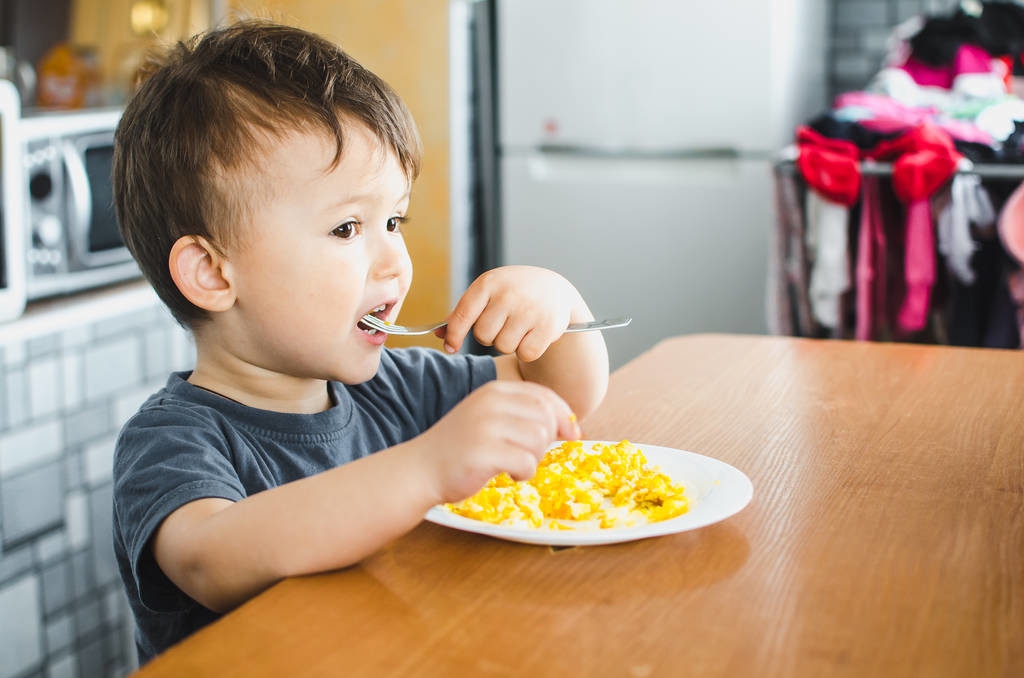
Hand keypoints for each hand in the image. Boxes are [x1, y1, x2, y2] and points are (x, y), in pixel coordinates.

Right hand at [414, 380, 580, 503]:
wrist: (421, 468)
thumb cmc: (460, 447)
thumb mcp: (490, 418)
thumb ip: (522, 414)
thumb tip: (570, 425)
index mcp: (494, 391)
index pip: (543, 395)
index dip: (564, 414)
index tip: (571, 433)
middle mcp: (491, 403)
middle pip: (546, 417)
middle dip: (547, 439)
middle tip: (528, 453)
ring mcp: (487, 426)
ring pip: (539, 439)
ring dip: (534, 457)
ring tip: (513, 463)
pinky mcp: (485, 452)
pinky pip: (527, 461)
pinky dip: (524, 472)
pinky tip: (508, 473)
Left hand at [439, 265, 590, 359]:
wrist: (554, 289)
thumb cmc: (513, 292)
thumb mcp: (488, 292)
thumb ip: (464, 312)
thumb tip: (439, 335)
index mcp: (488, 283)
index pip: (462, 315)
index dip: (454, 335)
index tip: (451, 347)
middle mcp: (508, 294)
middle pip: (483, 336)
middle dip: (490, 336)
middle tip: (503, 324)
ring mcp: (529, 310)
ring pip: (503, 347)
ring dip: (509, 343)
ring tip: (519, 327)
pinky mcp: (548, 326)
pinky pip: (525, 354)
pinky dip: (527, 350)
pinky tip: (533, 335)